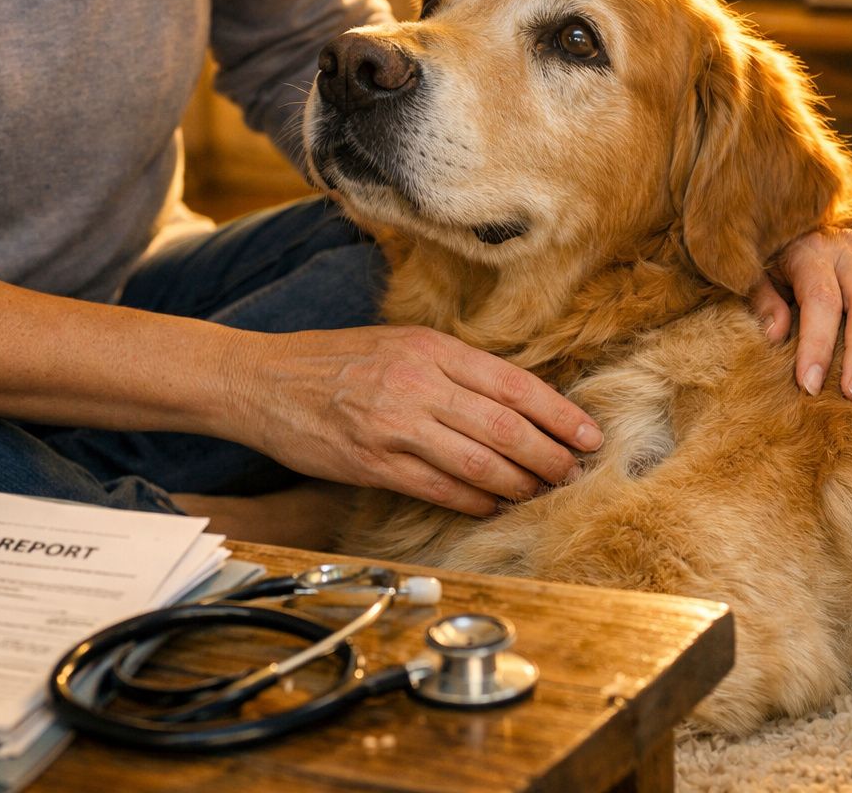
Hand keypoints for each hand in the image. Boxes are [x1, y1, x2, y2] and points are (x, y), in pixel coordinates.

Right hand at [228, 325, 602, 515]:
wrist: (262, 379)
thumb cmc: (334, 361)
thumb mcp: (398, 344)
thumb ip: (451, 368)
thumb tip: (513, 401)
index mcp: (430, 348)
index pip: (513, 384)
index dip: (558, 414)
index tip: (588, 434)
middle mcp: (417, 384)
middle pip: (505, 426)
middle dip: (550, 455)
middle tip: (576, 472)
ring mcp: (394, 425)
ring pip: (479, 463)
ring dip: (520, 484)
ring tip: (544, 492)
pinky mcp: (372, 463)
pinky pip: (439, 489)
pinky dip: (474, 502)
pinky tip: (494, 506)